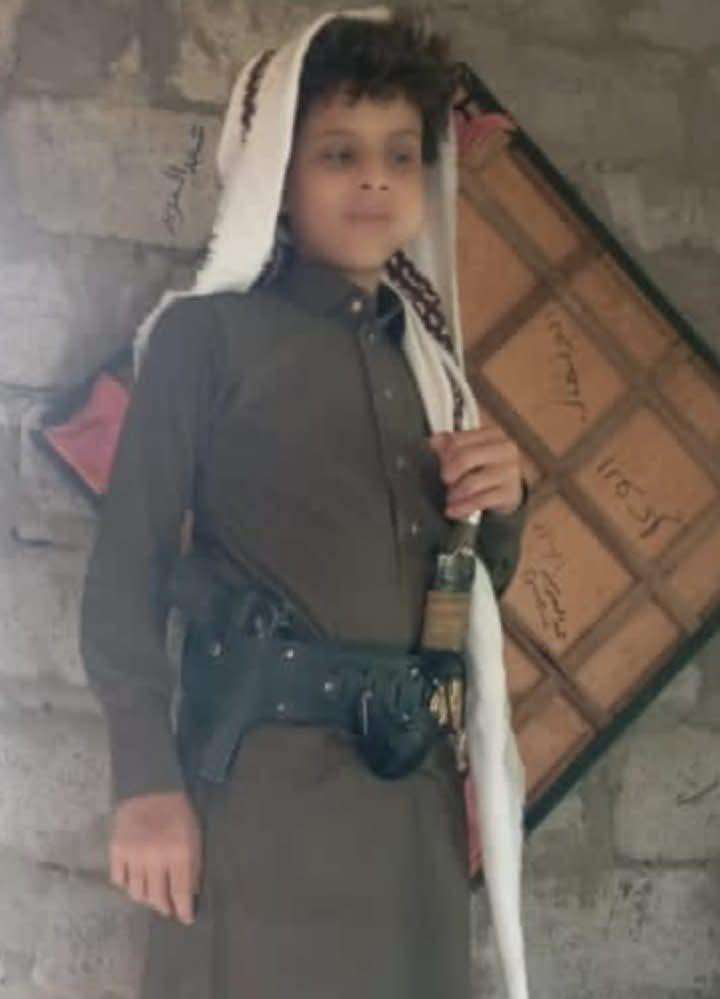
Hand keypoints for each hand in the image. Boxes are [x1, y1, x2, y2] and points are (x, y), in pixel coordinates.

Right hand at [108, 790, 202, 923]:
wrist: (151, 789)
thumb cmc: (178, 813)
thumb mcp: (195, 836)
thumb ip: (194, 865)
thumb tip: (191, 894)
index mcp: (179, 853)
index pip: (180, 893)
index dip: (183, 910)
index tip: (186, 919)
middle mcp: (156, 858)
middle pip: (157, 898)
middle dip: (164, 907)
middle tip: (168, 909)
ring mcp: (134, 856)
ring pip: (137, 893)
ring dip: (146, 898)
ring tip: (152, 895)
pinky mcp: (116, 851)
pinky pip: (119, 880)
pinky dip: (127, 884)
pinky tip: (134, 881)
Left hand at [428, 424, 522, 519]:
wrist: (511, 488)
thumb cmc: (487, 465)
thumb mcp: (470, 450)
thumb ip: (450, 444)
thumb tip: (433, 441)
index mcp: (492, 433)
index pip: (458, 441)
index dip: (444, 454)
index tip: (442, 464)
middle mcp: (504, 449)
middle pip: (464, 458)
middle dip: (448, 472)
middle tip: (445, 480)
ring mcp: (509, 471)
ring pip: (470, 483)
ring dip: (454, 493)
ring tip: (451, 497)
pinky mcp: (510, 493)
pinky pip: (479, 501)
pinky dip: (462, 508)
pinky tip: (452, 511)